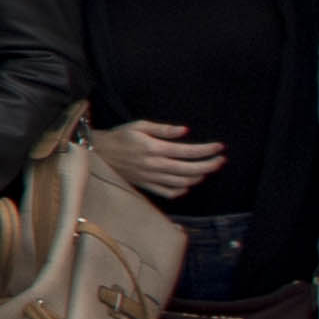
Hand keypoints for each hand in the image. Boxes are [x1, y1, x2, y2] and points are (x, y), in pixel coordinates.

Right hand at [81, 119, 223, 199]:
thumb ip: (164, 130)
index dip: (207, 150)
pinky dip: (182, 189)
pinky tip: (187, 182)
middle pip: (189, 170)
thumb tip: (185, 131)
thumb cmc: (119, 136)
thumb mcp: (139, 126)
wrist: (98, 153)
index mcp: (154, 148)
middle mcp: (154, 165)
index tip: (220, 147)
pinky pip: (168, 192)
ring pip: (182, 182)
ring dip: (199, 177)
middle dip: (209, 165)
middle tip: (221, 160)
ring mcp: (151, 178)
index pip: (188, 151)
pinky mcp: (146, 185)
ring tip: (207, 169)